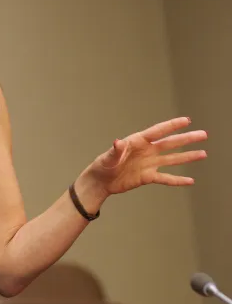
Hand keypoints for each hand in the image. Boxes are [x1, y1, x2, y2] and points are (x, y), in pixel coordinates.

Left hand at [80, 117, 207, 196]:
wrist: (100, 182)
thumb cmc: (102, 166)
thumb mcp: (107, 158)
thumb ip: (115, 151)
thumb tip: (118, 142)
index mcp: (137, 142)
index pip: (157, 132)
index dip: (172, 126)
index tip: (187, 120)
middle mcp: (146, 151)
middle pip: (170, 143)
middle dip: (186, 139)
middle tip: (203, 134)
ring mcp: (148, 164)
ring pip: (172, 159)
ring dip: (187, 157)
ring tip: (202, 154)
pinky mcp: (148, 177)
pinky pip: (165, 178)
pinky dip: (177, 180)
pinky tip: (190, 181)